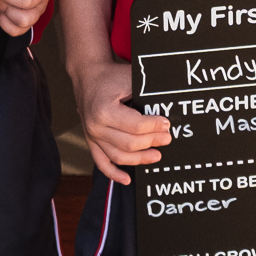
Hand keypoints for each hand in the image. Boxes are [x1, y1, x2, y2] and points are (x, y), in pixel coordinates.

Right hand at [70, 55, 173, 185]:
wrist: (88, 76)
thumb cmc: (111, 76)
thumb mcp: (130, 78)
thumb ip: (146, 94)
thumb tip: (167, 106)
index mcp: (104, 110)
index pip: (135, 126)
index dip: (154, 126)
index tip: (167, 123)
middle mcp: (95, 126)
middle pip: (129, 143)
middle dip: (151, 142)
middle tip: (167, 138)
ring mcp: (91, 136)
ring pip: (118, 156)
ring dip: (140, 159)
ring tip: (157, 156)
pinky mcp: (91, 141)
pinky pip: (102, 162)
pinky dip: (114, 173)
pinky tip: (127, 180)